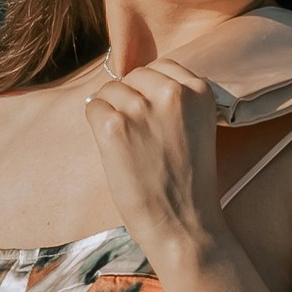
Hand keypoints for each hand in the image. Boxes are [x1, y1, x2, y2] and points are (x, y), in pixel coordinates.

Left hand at [82, 53, 230, 262]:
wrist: (183, 225)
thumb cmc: (187, 182)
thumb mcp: (195, 127)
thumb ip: (173, 99)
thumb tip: (130, 79)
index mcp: (199, 90)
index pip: (162, 67)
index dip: (150, 91)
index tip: (154, 118)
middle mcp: (172, 92)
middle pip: (134, 75)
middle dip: (131, 99)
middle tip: (140, 136)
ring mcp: (141, 108)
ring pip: (110, 90)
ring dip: (112, 113)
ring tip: (130, 146)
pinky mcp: (115, 126)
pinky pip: (93, 107)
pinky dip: (97, 126)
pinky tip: (115, 149)